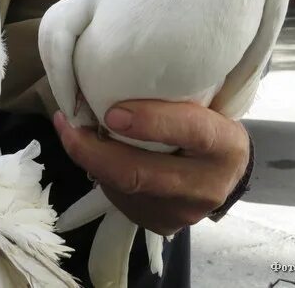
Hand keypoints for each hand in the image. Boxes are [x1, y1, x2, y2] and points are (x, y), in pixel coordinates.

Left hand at [54, 100, 249, 235]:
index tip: (113, 112)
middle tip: (69, 124)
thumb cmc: (210, 123)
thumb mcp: (207, 105)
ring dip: (90, 159)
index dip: (151, 122)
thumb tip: (118, 70)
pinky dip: (101, 173)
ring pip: (122, 189)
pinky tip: (93, 153)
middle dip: (94, 150)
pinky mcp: (161, 223)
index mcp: (225, 145)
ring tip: (71, 131)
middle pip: (140, 174)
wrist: (226, 173)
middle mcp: (207, 185)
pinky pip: (120, 199)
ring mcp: (182, 212)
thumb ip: (175, 94)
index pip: (192, 131)